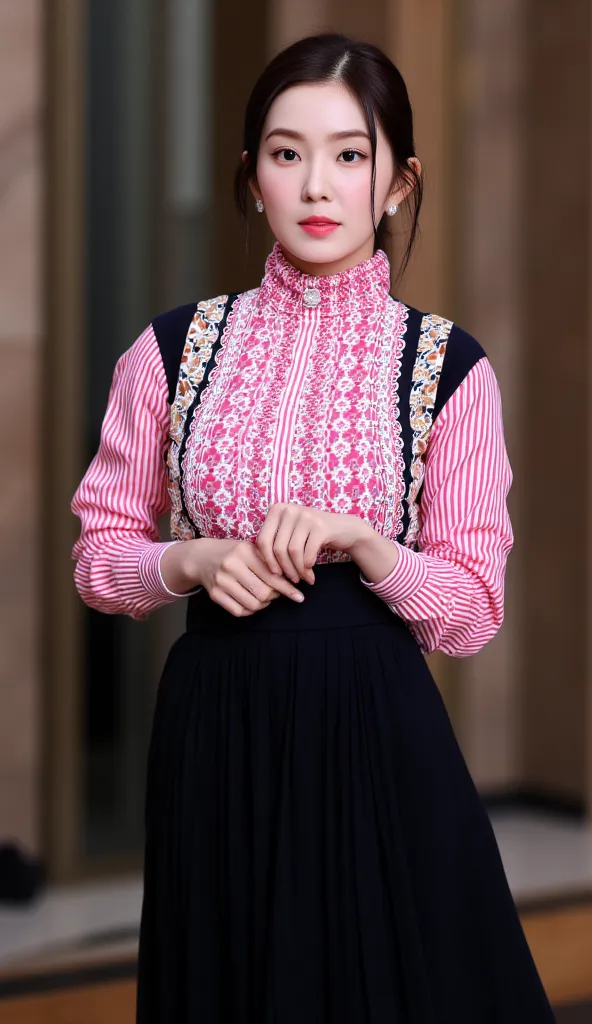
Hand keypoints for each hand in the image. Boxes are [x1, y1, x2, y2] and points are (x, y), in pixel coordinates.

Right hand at [163, 537, 305, 616]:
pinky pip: (239, 611)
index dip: (287, 588)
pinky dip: (250, 611)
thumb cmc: (233, 553)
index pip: (271, 575)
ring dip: (263, 605)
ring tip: (264, 597)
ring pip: (252, 604)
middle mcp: (231, 566)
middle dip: (274, 597)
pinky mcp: (215, 594)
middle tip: (276, 594)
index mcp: (244, 552)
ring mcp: (221, 581)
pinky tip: (252, 602)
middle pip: (263, 593)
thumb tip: (292, 580)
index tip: (299, 596)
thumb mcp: (250, 549)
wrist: (202, 557)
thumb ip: (269, 562)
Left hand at [255, 503, 369, 583]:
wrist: (345, 529)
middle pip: (277, 548)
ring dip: (296, 571)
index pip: (262, 540)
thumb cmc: (312, 535)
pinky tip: (311, 575)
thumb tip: (259, 565)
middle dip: (284, 569)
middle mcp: (290, 509)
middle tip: (291, 580)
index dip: (267, 561)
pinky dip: (307, 569)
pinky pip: (307, 554)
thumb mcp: (290, 532)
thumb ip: (274, 541)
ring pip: (292, 552)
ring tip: (302, 579)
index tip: (275, 573)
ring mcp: (306, 516)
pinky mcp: (320, 526)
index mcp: (277, 509)